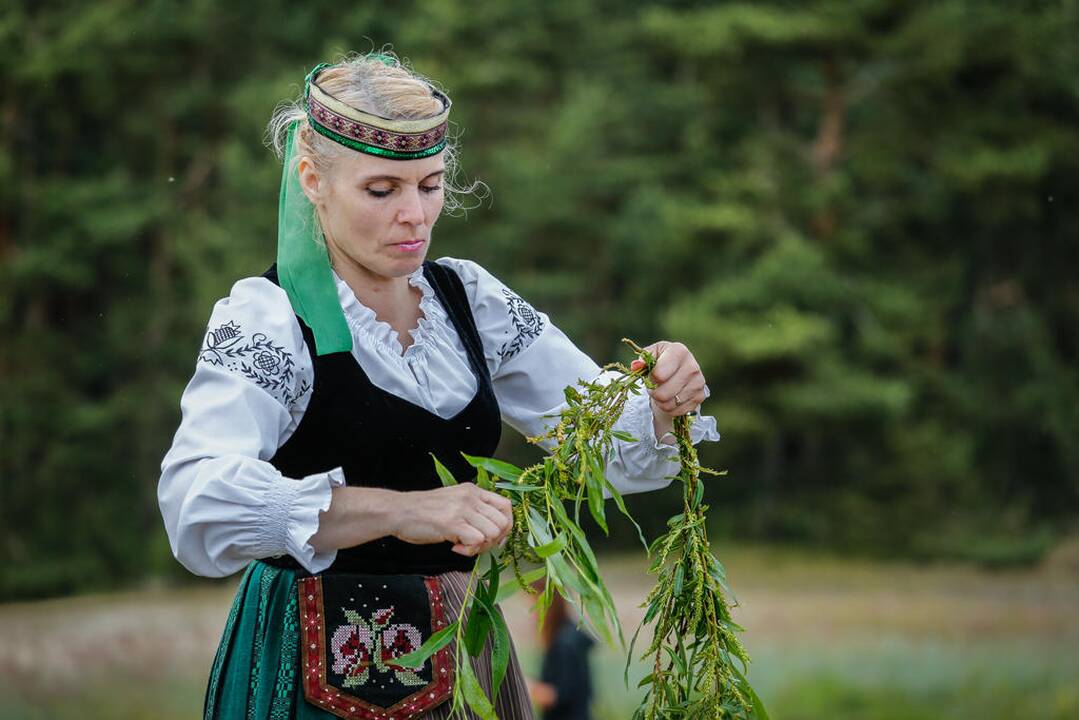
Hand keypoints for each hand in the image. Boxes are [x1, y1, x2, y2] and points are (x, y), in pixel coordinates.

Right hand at [391, 483, 513, 556]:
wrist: (399, 511)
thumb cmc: (425, 512)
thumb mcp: (454, 501)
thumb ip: (473, 510)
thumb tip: (494, 532)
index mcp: (473, 490)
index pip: (506, 506)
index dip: (505, 526)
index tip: (495, 538)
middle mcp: (471, 497)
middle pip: (502, 523)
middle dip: (494, 540)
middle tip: (475, 544)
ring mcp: (462, 509)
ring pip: (493, 532)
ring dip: (480, 546)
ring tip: (463, 545)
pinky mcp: (452, 523)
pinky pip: (477, 541)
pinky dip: (469, 550)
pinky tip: (455, 547)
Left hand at [629, 341, 707, 418]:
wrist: (678, 369)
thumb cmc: (661, 360)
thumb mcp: (651, 355)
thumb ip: (643, 359)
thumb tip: (636, 366)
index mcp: (679, 352)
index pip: (659, 375)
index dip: (650, 378)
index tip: (651, 375)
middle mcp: (692, 367)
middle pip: (663, 394)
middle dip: (654, 392)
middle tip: (653, 386)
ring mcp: (698, 383)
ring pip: (669, 404)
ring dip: (660, 401)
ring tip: (662, 391)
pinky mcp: (700, 396)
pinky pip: (677, 411)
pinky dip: (670, 408)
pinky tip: (671, 397)